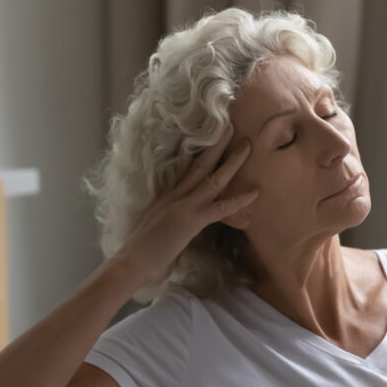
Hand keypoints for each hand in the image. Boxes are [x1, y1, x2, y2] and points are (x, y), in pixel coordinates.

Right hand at [112, 123, 258, 285]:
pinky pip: (220, 208)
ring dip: (232, 161)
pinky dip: (239, 200)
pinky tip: (254, 193)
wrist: (131, 260)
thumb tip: (177, 213)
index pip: (186, 168)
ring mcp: (184, 205)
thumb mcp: (156, 222)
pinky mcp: (191, 220)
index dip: (200, 152)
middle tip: (231, 126)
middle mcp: (176, 194)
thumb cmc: (140, 248)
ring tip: (247, 146)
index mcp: (167, 195)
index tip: (211, 138)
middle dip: (217, 145)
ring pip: (213, 178)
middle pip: (200, 164)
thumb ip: (168, 213)